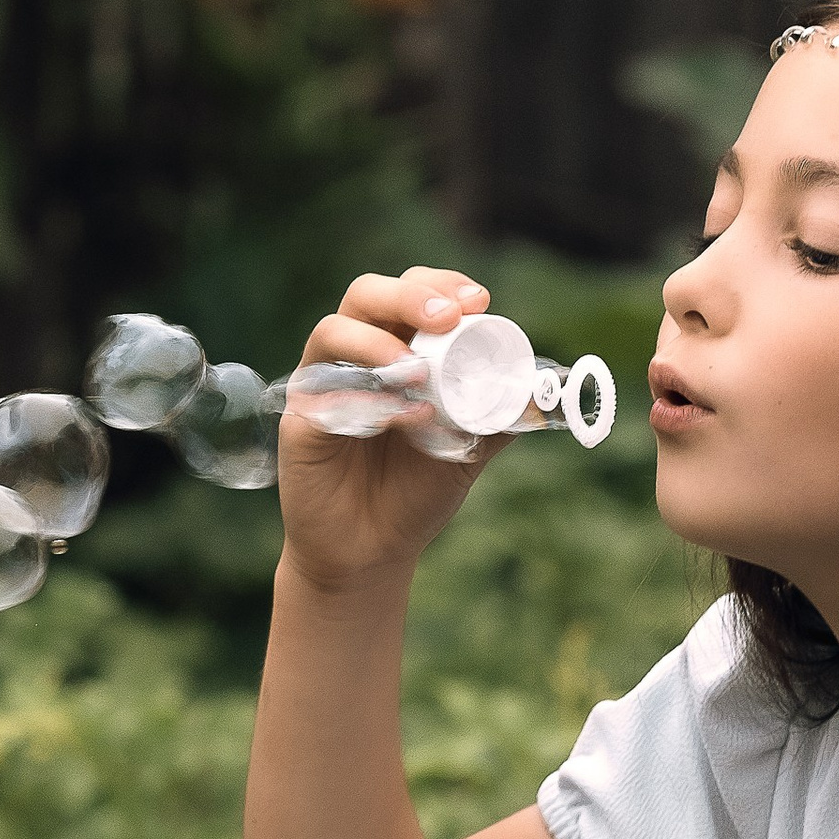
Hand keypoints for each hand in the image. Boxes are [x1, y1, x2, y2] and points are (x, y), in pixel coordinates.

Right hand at [276, 265, 501, 593]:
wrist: (372, 553)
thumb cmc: (415, 493)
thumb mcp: (468, 451)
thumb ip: (498, 419)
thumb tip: (538, 393)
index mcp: (395, 349)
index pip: (412, 293)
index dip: (442, 285)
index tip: (479, 301)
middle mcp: (353, 357)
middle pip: (367, 295)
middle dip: (408, 296)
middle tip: (447, 317)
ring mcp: (321, 385)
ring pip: (333, 332)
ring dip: (379, 344)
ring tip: (417, 373)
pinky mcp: (299, 422)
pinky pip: (322, 394)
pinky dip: (365, 399)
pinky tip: (404, 417)